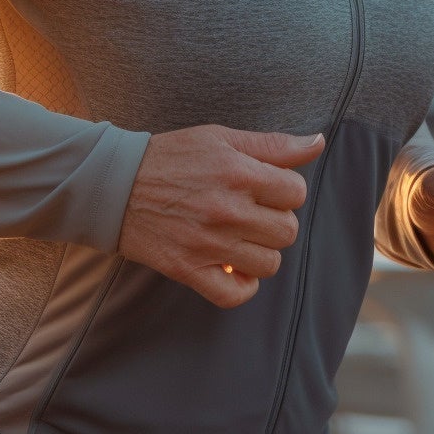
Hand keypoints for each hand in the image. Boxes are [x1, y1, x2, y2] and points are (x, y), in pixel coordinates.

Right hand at [118, 127, 322, 307]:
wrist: (115, 185)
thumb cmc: (172, 157)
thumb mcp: (221, 139)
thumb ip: (273, 145)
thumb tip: (318, 142)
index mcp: (238, 173)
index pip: (296, 193)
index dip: (285, 192)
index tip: (266, 191)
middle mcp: (226, 209)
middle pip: (287, 231)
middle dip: (275, 222)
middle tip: (252, 214)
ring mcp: (208, 244)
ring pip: (268, 264)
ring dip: (261, 253)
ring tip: (241, 239)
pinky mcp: (189, 270)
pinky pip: (235, 294)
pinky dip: (242, 286)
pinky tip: (233, 268)